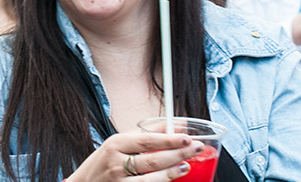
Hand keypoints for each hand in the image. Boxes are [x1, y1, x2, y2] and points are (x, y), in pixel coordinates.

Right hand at [65, 131, 201, 181]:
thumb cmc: (105, 163)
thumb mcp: (119, 143)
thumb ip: (147, 133)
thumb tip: (177, 123)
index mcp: (115, 145)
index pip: (146, 141)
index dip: (168, 139)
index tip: (186, 137)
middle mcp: (116, 164)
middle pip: (152, 160)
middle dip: (177, 154)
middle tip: (195, 148)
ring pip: (151, 179)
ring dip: (171, 172)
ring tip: (187, 165)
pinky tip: (173, 180)